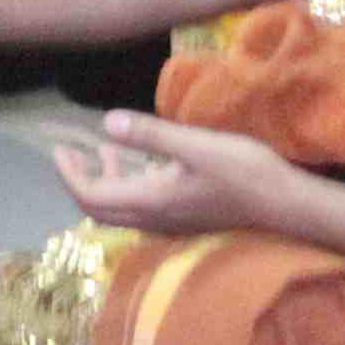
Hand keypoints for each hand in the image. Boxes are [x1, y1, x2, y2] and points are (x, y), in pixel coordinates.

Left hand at [48, 109, 293, 239]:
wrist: (285, 205)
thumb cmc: (244, 172)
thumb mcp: (195, 146)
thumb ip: (150, 135)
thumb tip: (107, 122)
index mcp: (150, 201)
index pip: (91, 196)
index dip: (70, 175)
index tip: (59, 150)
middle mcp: (154, 219)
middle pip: (101, 207)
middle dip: (81, 178)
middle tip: (70, 151)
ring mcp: (170, 222)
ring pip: (123, 207)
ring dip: (108, 180)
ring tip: (103, 150)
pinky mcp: (186, 217)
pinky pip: (144, 205)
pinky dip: (131, 183)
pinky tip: (146, 163)